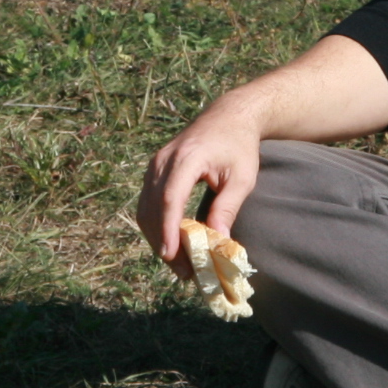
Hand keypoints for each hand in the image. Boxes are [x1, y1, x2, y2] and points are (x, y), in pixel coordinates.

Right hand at [136, 95, 264, 284]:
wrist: (228, 116)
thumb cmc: (239, 146)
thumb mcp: (242, 178)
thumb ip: (227, 207)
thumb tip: (217, 241)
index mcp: (186, 158)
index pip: (170, 198)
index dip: (169, 229)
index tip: (171, 255)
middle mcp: (163, 160)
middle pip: (154, 207)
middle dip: (164, 242)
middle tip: (183, 271)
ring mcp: (155, 164)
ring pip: (145, 208)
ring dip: (158, 238)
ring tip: (179, 263)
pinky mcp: (154, 170)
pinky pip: (147, 202)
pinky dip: (157, 225)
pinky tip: (172, 243)